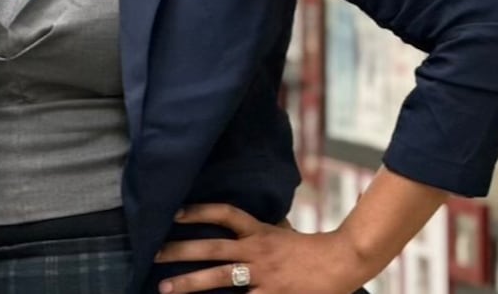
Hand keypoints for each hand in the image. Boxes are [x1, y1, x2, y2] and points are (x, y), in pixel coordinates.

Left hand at [153, 204, 374, 292]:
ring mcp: (265, 277)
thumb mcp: (281, 233)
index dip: (199, 211)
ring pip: (221, 279)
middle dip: (181, 251)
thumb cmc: (309, 249)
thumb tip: (235, 224)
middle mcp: (257, 252)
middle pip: (213, 249)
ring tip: (165, 288)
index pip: (225, 214)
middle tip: (154, 254)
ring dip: (191, 283)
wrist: (343, 261)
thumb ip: (259, 230)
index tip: (174, 212)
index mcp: (259, 233)